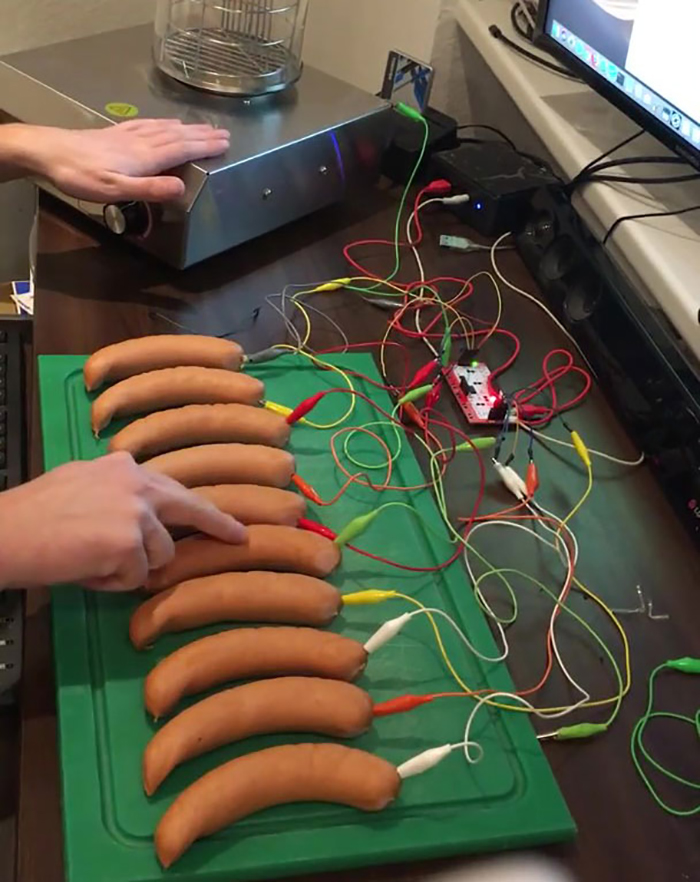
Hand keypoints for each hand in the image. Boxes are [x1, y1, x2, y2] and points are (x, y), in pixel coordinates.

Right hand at [0, 453, 246, 590]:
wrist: (2, 532)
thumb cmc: (32, 514)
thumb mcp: (81, 485)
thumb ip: (116, 494)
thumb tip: (141, 516)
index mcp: (125, 468)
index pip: (174, 488)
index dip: (200, 508)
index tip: (229, 521)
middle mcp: (138, 483)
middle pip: (191, 509)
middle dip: (217, 526)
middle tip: (239, 537)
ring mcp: (137, 512)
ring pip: (161, 556)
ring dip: (132, 568)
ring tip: (91, 559)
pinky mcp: (130, 543)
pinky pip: (137, 579)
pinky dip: (112, 583)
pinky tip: (84, 569)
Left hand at [12, 119, 229, 201]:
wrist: (51, 153)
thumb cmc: (82, 176)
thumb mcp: (117, 190)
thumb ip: (150, 188)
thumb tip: (181, 187)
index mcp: (145, 157)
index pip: (182, 149)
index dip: (205, 146)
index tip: (224, 143)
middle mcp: (141, 142)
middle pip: (178, 136)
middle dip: (202, 135)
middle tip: (223, 133)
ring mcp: (128, 135)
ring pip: (165, 129)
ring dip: (187, 128)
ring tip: (203, 127)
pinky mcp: (116, 133)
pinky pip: (147, 125)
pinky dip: (163, 123)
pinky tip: (166, 122)